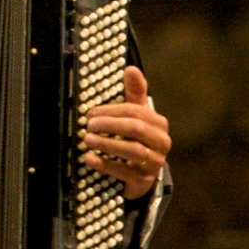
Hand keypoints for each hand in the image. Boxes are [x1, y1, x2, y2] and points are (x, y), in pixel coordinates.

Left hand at [82, 66, 170, 199]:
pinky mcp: (144, 181)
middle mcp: (161, 143)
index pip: (134, 112)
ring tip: (87, 140)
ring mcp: (154, 163)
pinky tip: (89, 158)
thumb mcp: (135, 114)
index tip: (90, 113)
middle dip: (109, 125)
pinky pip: (124, 171)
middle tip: (88, 125)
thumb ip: (134, 92)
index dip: (110, 111)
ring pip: (132, 150)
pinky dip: (104, 164)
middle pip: (135, 129)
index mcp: (158, 124)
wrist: (140, 173)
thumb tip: (131, 68)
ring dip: (106, 143)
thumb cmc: (135, 137)